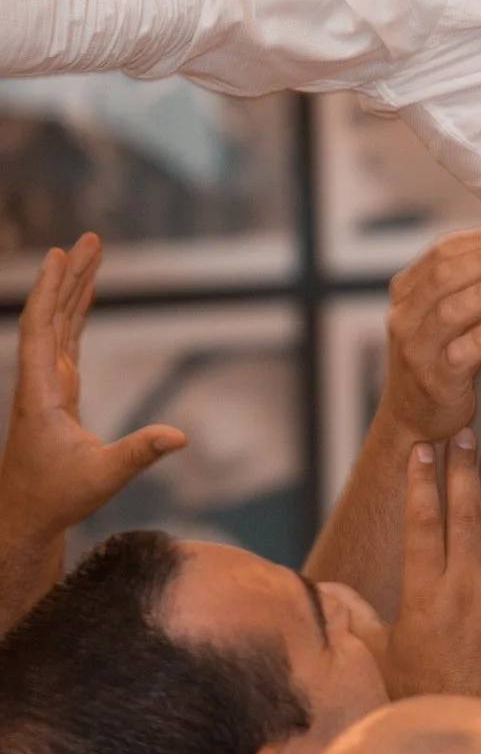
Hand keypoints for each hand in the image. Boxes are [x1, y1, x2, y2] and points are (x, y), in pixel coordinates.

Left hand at [0, 235, 184, 543]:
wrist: (27, 515)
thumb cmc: (58, 497)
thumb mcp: (103, 476)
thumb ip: (139, 453)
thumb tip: (180, 436)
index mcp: (42, 393)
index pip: (42, 330)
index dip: (51, 291)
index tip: (61, 255)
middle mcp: (40, 381)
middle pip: (52, 316)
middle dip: (70, 276)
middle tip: (90, 238)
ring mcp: (48, 384)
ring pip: (59, 325)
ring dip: (75, 289)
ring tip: (92, 253)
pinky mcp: (59, 391)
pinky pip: (67, 341)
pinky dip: (77, 314)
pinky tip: (86, 296)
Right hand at [379, 227, 480, 441]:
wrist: (412, 414)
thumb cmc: (436, 353)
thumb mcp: (441, 312)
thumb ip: (467, 283)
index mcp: (407, 292)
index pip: (440, 253)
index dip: (479, 240)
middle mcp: (405, 317)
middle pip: (443, 277)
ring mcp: (418, 349)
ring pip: (449, 313)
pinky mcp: (436, 379)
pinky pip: (461, 355)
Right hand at [384, 431, 480, 712]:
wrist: (474, 724)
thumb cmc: (418, 692)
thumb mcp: (379, 653)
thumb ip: (356, 616)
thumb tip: (323, 590)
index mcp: (423, 595)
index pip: (423, 524)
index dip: (423, 483)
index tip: (424, 449)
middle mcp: (464, 588)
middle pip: (465, 515)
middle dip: (463, 470)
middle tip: (465, 432)